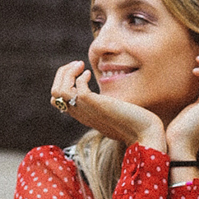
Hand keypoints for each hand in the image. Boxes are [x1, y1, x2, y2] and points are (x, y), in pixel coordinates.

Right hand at [49, 62, 166, 151]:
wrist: (144, 134)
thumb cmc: (134, 125)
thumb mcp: (113, 115)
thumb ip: (106, 109)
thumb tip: (109, 102)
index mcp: (83, 115)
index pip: (57, 100)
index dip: (62, 83)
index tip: (78, 73)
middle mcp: (81, 114)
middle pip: (54, 94)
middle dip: (62, 74)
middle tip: (77, 65)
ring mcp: (87, 110)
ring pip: (58, 91)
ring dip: (67, 73)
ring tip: (81, 65)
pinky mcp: (96, 105)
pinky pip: (76, 89)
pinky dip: (80, 77)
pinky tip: (90, 74)